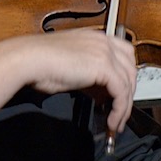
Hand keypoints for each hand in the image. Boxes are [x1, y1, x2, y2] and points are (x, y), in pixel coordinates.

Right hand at [12, 30, 137, 137]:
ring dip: (125, 107)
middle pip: (131, 69)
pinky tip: (112, 122)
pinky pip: (121, 92)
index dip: (124, 77)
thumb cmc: (39, 63)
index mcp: (95, 37)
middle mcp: (103, 41)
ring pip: (128, 83)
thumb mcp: (71, 70)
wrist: (29, 60)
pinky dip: (120, 110)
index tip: (118, 96)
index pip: (123, 56)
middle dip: (128, 93)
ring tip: (116, 123)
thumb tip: (99, 93)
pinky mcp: (104, 66)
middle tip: (120, 112)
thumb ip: (89, 78)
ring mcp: (105, 52)